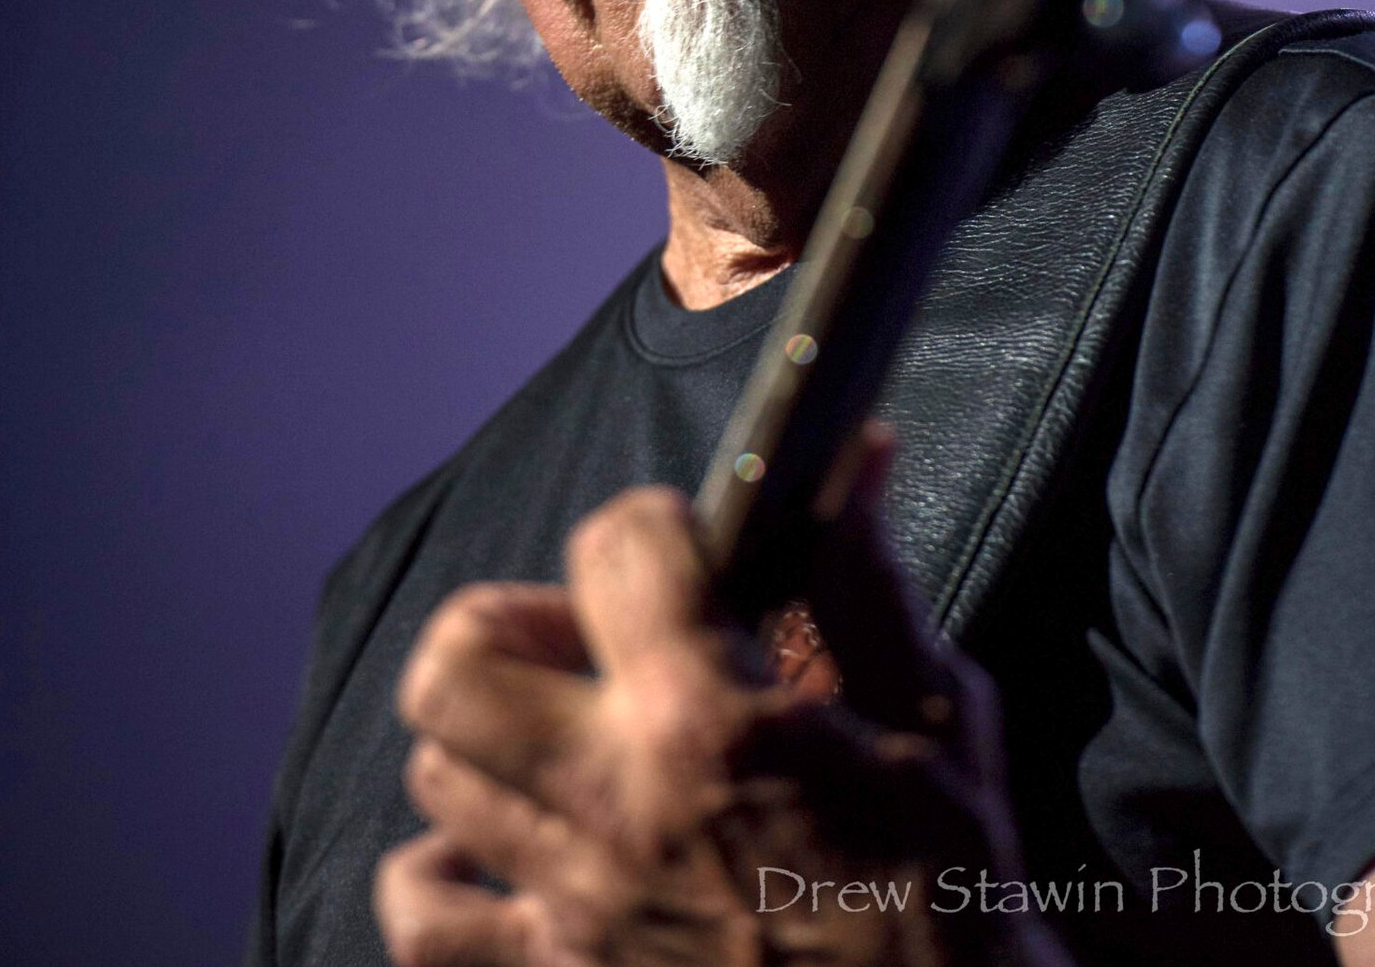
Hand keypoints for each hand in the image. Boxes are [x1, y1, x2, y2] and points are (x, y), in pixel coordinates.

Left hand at [375, 447, 1071, 966]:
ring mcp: (572, 904)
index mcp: (710, 721)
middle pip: (458, 663)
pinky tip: (504, 851)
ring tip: (562, 738)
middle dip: (509, 621)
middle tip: (583, 641)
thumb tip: (853, 455)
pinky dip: (441, 874)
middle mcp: (615, 805)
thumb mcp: (935, 718)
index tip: (685, 546)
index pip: (613, 549)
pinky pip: (424, 921)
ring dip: (492, 737)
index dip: (651, 522)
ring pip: (438, 774)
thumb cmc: (950, 895)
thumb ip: (865, 582)